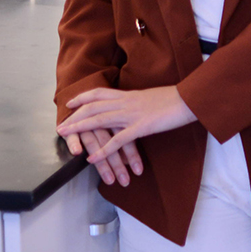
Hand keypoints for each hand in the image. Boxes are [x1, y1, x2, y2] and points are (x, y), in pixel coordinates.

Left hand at [58, 85, 196, 172]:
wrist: (190, 98)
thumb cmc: (175, 99)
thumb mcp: (151, 98)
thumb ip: (138, 103)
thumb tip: (131, 107)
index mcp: (129, 95)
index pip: (100, 93)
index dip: (83, 97)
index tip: (70, 103)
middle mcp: (127, 102)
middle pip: (93, 107)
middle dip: (74, 116)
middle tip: (60, 127)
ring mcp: (132, 114)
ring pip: (99, 120)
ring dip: (80, 128)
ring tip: (65, 136)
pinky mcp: (141, 127)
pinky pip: (117, 140)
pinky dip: (103, 150)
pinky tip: (91, 159)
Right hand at [66, 125, 137, 185]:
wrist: (77, 106)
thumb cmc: (98, 119)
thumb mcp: (112, 126)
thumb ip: (121, 141)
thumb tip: (128, 161)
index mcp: (114, 119)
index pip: (125, 138)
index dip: (132, 155)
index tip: (139, 171)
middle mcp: (100, 122)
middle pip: (111, 143)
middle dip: (118, 164)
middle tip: (125, 181)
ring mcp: (85, 125)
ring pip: (93, 143)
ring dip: (102, 163)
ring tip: (109, 180)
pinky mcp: (70, 127)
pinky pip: (72, 136)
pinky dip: (74, 143)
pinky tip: (77, 152)